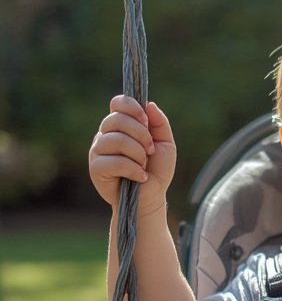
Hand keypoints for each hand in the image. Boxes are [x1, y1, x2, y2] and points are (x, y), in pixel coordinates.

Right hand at [89, 95, 175, 213]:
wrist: (151, 198)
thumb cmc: (156, 170)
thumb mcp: (165, 144)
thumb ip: (159, 123)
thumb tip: (149, 104)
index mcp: (120, 125)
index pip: (118, 103)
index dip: (132, 107)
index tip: (146, 121)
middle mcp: (106, 135)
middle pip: (117, 119)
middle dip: (141, 135)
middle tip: (150, 151)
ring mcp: (98, 150)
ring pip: (117, 140)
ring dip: (138, 154)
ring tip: (144, 166)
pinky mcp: (96, 168)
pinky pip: (114, 161)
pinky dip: (133, 169)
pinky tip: (140, 177)